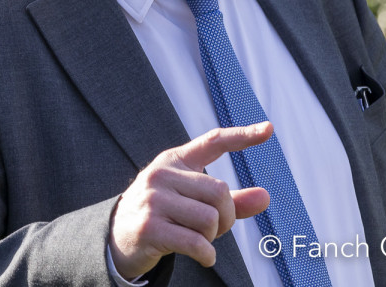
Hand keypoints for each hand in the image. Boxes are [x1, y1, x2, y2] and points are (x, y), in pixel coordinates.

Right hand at [108, 122, 272, 279]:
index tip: (268, 129)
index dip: (242, 136)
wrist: (117, 235)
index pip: (213, 142)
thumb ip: (231, 201)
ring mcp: (153, 200)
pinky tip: (203, 256)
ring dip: (213, 237)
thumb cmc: (163, 214)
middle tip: (214, 229)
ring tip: (200, 240)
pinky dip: (207, 255)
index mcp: (174, 161)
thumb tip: (266, 197)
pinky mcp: (149, 227)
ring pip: (210, 219)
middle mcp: (162, 175)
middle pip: (220, 193)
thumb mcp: (192, 200)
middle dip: (226, 217)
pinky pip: (196, 243)